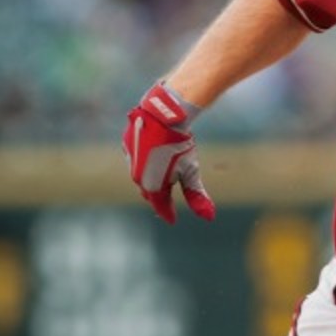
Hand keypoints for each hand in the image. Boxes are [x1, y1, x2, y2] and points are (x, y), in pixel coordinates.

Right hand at [122, 82, 215, 223]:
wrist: (162, 115)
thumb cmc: (179, 144)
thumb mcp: (191, 171)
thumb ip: (196, 195)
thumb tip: (209, 217)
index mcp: (152, 186)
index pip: (161, 206)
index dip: (168, 213)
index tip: (172, 220)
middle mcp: (137, 177)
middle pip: (150, 193)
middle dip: (159, 198)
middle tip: (166, 203)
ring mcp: (130, 162)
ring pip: (141, 177)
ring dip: (151, 181)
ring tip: (160, 182)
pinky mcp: (127, 147)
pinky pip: (137, 161)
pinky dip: (145, 164)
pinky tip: (153, 159)